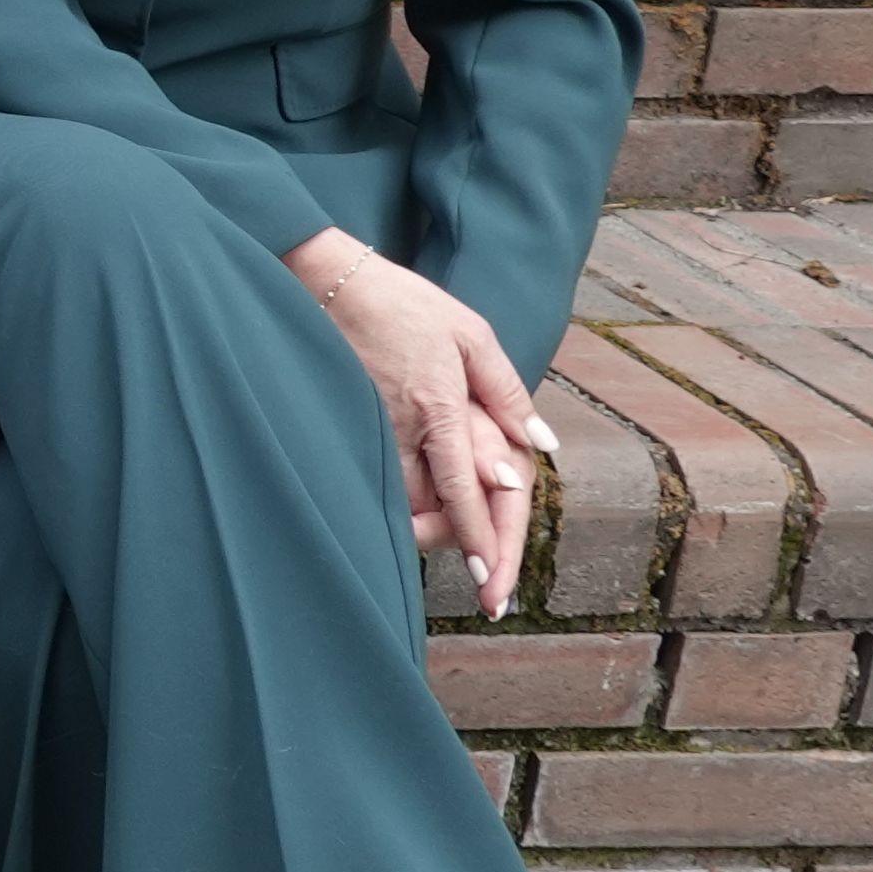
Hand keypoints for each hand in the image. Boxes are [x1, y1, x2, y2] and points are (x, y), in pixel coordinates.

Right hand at [288, 227, 548, 618]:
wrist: (331, 283)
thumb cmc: (407, 305)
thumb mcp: (472, 335)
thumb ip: (507, 392)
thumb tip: (541, 442)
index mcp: (441, 406)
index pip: (463, 490)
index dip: (478, 538)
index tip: (489, 579)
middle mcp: (405, 427)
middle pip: (431, 511)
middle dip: (458, 550)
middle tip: (487, 588)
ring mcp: (373, 430)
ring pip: (401, 501)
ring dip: (429, 532)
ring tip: (454, 555)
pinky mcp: (352, 426)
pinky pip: (379, 480)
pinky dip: (401, 505)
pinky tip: (415, 518)